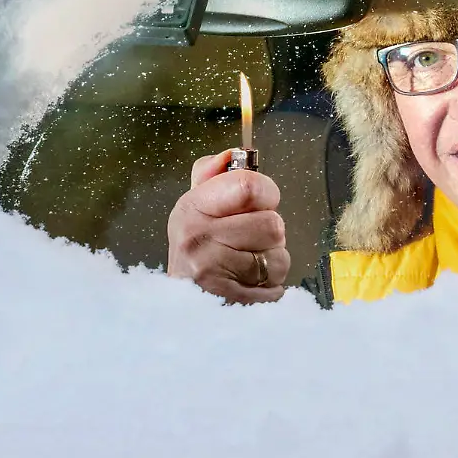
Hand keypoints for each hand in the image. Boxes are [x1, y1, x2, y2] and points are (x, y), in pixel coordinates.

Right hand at [167, 151, 289, 303]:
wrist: (178, 302)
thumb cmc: (198, 247)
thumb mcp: (196, 205)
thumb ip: (213, 174)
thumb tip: (230, 154)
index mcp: (191, 207)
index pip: (249, 186)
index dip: (266, 193)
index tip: (259, 203)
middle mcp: (197, 239)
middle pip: (272, 224)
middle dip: (269, 233)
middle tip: (248, 240)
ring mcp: (212, 274)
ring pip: (278, 258)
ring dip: (272, 262)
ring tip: (247, 264)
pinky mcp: (230, 302)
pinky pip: (276, 287)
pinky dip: (270, 287)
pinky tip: (248, 284)